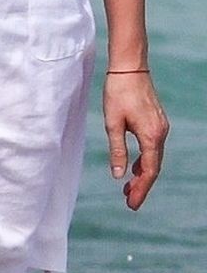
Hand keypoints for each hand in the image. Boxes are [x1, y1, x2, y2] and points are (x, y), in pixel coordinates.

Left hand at [103, 71, 167, 210]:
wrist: (129, 68)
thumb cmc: (118, 93)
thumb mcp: (112, 123)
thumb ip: (117, 150)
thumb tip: (118, 175)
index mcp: (151, 136)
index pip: (149, 170)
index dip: (141, 189)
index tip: (132, 204)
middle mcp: (161, 133)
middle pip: (154, 167)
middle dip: (142, 186)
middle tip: (130, 202)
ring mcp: (160, 127)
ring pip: (154, 158)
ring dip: (142, 174)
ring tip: (128, 189)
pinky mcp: (156, 122)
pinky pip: (153, 148)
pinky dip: (144, 161)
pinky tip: (133, 167)